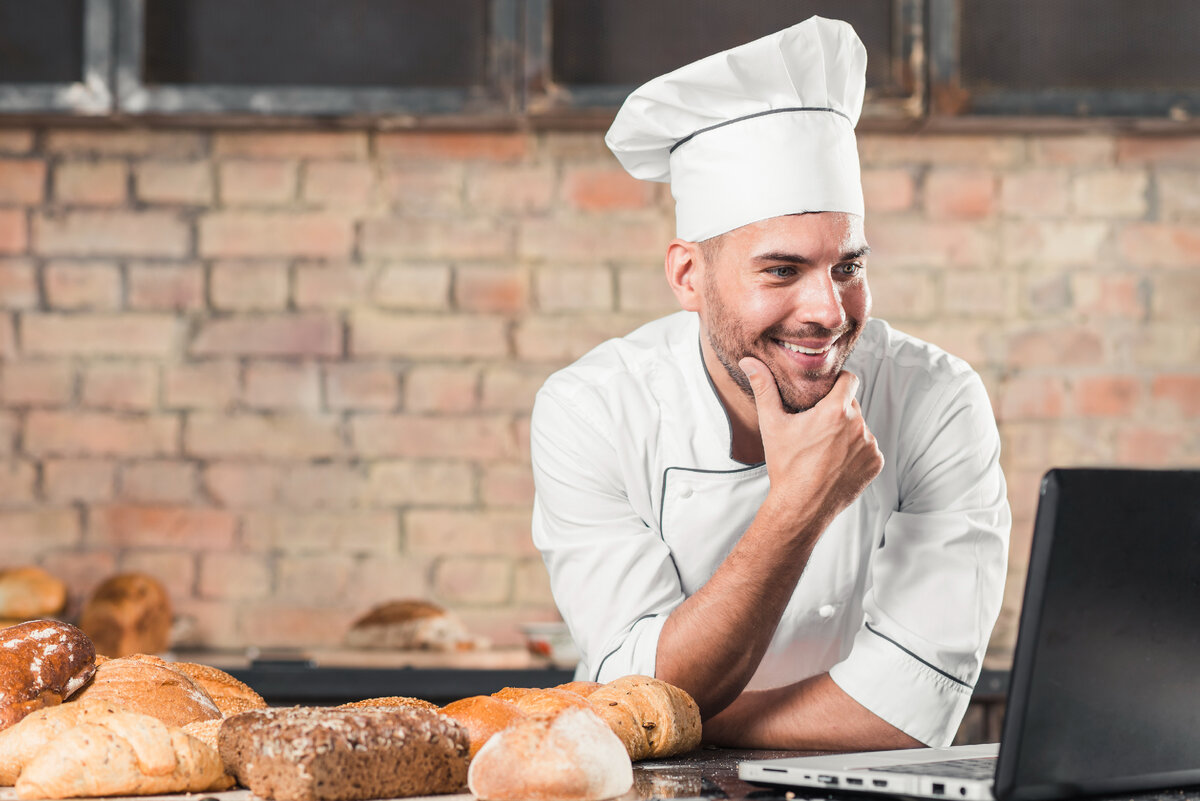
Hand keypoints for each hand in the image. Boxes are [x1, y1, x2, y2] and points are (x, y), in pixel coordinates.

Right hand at [739, 357, 883, 535]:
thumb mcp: (772, 425)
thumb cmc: (785, 466)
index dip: (837, 383)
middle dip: (837, 412)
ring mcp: (869, 446)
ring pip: (860, 428)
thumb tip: (749, 362)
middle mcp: (858, 425)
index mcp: (836, 411)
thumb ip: (764, 388)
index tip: (825, 393)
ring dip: (846, 433)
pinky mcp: (875, 464)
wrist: (801, 508)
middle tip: (815, 428)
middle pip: (852, 405)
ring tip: (824, 450)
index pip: (849, 379)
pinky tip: (835, 464)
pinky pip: (867, 449)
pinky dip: (855, 453)